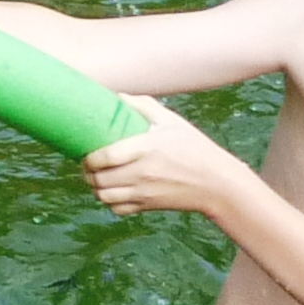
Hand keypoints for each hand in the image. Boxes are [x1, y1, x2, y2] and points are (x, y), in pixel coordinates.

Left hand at [79, 95, 242, 218]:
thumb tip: (117, 96)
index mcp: (146, 148)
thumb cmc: (194, 148)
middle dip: (87, 172)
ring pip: (104, 196)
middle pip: (100, 179)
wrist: (217, 183)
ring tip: (96, 177)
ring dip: (95, 187)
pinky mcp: (149, 206)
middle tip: (88, 164)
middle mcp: (143, 173)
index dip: (89, 157)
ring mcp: (145, 192)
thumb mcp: (171, 121)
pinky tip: (112, 190)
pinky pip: (118, 209)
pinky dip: (109, 201)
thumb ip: (143, 106)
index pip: (106, 156)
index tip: (86, 152)